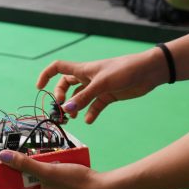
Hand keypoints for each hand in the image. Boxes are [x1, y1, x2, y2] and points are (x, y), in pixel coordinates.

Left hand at [0, 151, 111, 188]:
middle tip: (5, 159)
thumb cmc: (76, 184)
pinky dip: (40, 172)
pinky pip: (43, 182)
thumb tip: (2, 157)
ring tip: (26, 156)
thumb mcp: (47, 171)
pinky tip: (46, 159)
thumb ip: (25, 164)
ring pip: (31, 184)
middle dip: (10, 174)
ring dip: (27, 171)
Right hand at [37, 51, 164, 123]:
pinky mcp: (109, 95)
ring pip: (79, 97)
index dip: (46, 75)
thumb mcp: (102, 84)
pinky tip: (89, 120)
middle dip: (60, 97)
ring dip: (74, 107)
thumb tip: (66, 109)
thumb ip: (84, 97)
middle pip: (66, 85)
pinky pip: (95, 106)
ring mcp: (98, 87)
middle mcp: (88, 77)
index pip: (58, 68)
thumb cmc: (125, 70)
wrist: (148, 72)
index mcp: (83, 69)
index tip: (40, 88)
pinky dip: (90, 113)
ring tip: (74, 118)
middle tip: (61, 108)